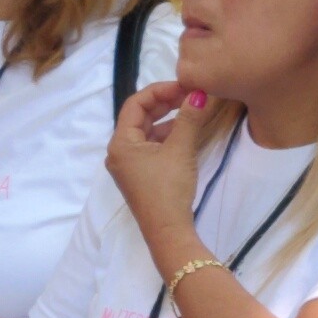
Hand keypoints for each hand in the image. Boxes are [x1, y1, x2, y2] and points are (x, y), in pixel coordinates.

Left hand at [105, 79, 213, 254]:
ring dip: (168, 120)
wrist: (168, 231)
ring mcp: (128, 165)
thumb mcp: (180, 149)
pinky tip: (186, 133)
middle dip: (165, 104)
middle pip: (140, 117)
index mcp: (120, 142)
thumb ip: (188, 118)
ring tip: (192, 111)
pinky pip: (151, 147)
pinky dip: (167, 137)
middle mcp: (118, 152)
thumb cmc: (169, 188)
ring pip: (147, 132)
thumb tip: (199, 93)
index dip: (159, 91)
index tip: (184, 87)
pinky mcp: (140, 176)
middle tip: (190, 95)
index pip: (135, 104)